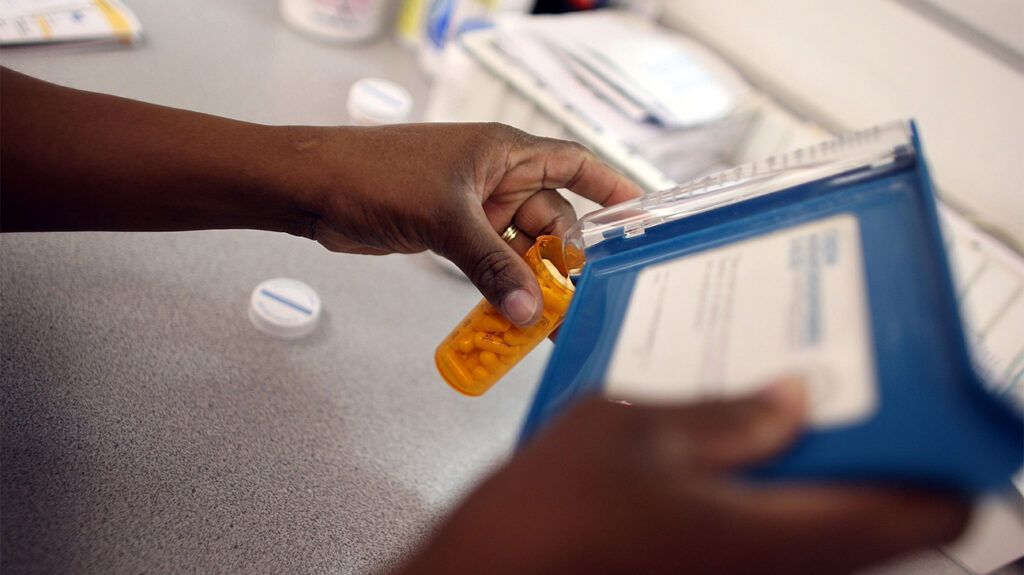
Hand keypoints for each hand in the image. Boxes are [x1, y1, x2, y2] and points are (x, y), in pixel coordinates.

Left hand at [273, 123, 640, 325]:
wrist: (316, 190)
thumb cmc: (376, 175)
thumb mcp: (446, 220)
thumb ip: (492, 267)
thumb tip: (530, 311)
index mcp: (504, 152)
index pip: (573, 163)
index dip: (610, 187)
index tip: (640, 214)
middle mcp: (496, 177)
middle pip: (551, 219)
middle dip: (565, 259)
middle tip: (580, 300)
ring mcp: (475, 207)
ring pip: (521, 248)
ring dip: (532, 281)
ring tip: (549, 321)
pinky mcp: (454, 234)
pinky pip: (493, 263)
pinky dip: (502, 286)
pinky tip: (511, 315)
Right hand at [393, 381, 968, 574]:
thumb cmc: (539, 523)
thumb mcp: (630, 427)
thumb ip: (725, 413)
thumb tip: (791, 398)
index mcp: (771, 538)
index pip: (920, 511)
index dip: (940, 456)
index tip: (930, 409)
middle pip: (879, 517)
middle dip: (871, 447)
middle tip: (847, 390)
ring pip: (826, 528)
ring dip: (818, 467)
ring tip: (782, 406)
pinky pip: (777, 538)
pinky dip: (773, 492)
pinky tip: (729, 448)